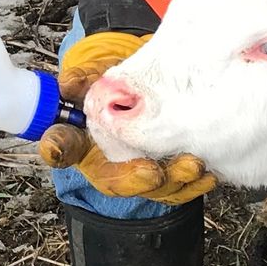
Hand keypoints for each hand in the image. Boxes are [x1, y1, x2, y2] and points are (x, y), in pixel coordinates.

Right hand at [37, 31, 215, 202]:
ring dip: (174, 181)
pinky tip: (208, 174)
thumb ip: (83, 79)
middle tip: (152, 173)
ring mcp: (138, 173)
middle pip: (115, 181)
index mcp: (80, 140)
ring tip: (192, 166)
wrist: (147, 91)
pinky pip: (179, 187)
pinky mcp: (167, 174)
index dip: (58, 147)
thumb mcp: (96, 76)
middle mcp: (108, 163)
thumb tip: (69, 83)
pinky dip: (195, 184)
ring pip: (153, 188)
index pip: (61, 145)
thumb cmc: (116, 87)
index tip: (60, 146)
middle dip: (137, 180)